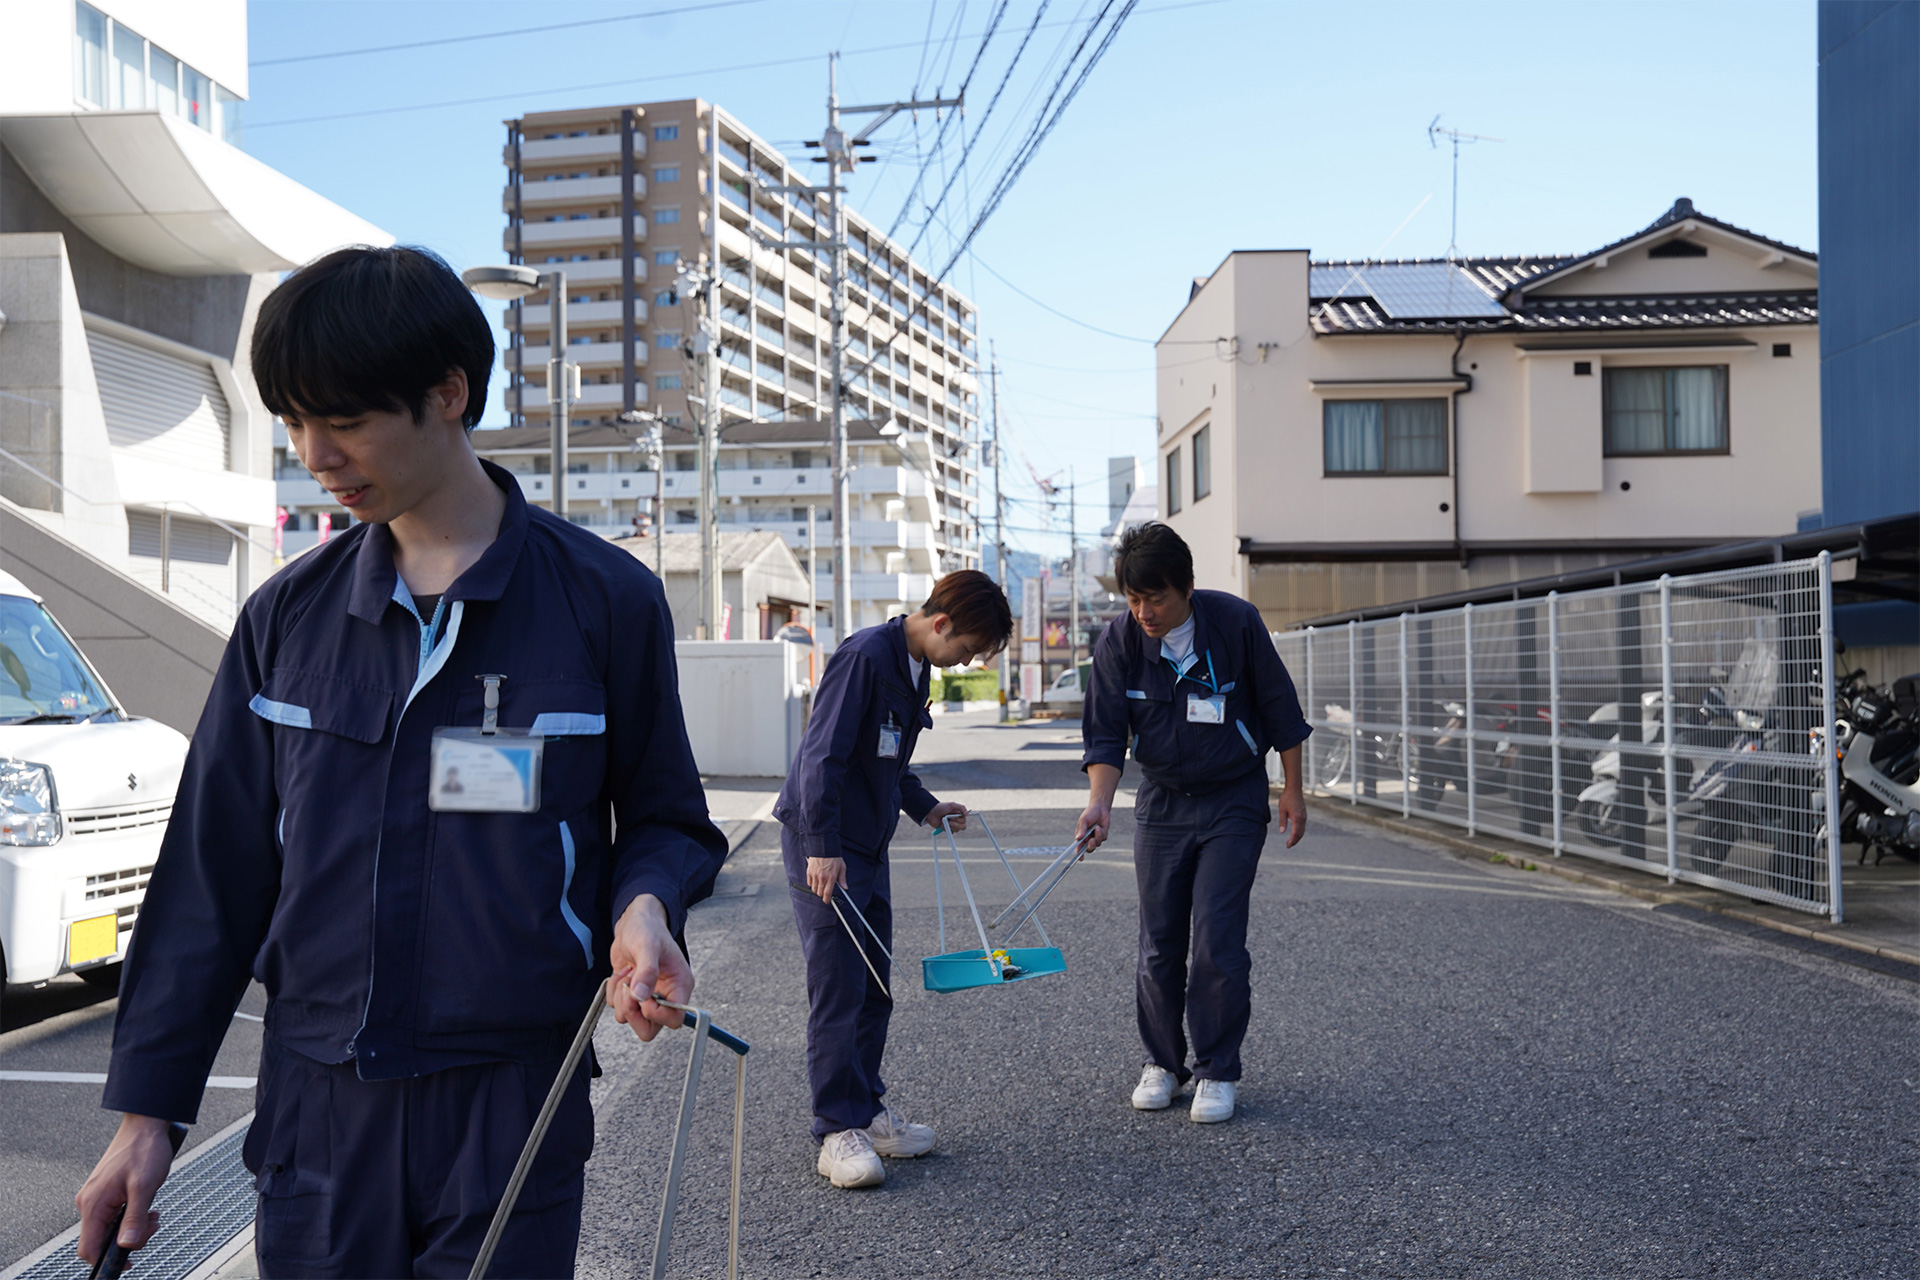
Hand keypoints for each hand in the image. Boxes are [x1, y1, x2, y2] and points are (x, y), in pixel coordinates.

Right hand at [76, 1114, 171, 1264]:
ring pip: (110, 1227)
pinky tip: (147, 1206)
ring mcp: (97, 1196)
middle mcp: (90, 1202)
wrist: (145, 1124)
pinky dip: (131, 1215)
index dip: (106, 1261)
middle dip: (129, 1239)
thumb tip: (126, 1245)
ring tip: (153, 1214)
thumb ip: (134, 1218)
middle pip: (102, 1239)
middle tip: (152, 1225)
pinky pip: (114, 1214)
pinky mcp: (106, 1191)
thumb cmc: (144, 1149)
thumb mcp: (144, 1186)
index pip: (88, 1248)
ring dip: (133, 1226)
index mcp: (93, 1204)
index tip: (128, 1262)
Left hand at [608, 894, 688, 1041]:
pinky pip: (617, 1007)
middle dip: (633, 1013)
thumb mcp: (648, 946)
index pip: (675, 1019)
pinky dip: (614, 991)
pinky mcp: (632, 996)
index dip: (657, 1014)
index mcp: (680, 986)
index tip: (642, 997)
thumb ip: (646, 971)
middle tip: (628, 991)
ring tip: (627, 972)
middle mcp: (666, 996)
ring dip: (621, 997)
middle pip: (650, 1029)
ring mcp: (648, 998)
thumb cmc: (648, 929)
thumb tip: (641, 996)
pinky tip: (623, 972)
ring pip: (629, 1018)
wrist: (633, 923)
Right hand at [806, 856, 846, 902]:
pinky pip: (809, 883)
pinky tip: (816, 880)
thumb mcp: (842, 867)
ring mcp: (815, 875)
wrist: (823, 847)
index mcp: (831, 877)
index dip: (827, 899)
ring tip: (821, 885)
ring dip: (817, 889)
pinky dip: (812, 884)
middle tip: (825, 891)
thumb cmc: (834, 857)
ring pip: (814, 889)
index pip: (827, 893)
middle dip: (822, 894)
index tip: (827, 901)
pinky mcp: (809, 872)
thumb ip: (842, 878)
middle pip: (820, 893)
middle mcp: (822, 877)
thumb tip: (845, 887)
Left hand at [924, 801, 967, 832]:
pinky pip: (950, 832)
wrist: (931, 812)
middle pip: (963, 827)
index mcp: (959, 814)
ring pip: (957, 830)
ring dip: (950, 826)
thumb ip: (961, 808)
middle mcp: (957, 820)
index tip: (952, 817)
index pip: (964, 821)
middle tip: (949, 821)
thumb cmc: (941, 807)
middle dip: (955, 824)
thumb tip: (968, 814)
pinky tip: (941, 825)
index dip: (959, 820)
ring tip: (943, 822)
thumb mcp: (952, 805)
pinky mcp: (947, 829)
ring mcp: (952, 825)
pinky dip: (946, 829)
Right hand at [1076, 801, 1110, 853]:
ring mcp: (1096, 837)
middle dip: (1091, 846)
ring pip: (1097, 844)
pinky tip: (1100, 826)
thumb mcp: (1084, 820)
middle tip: (1091, 840)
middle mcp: (1088, 838)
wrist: (1100, 808)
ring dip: (1097, 836)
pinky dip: (1102, 833)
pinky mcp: (1103, 835)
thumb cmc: (1089, 813)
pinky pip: (1103, 838)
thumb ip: (1081, 830)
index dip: (1079, 854)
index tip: (1080, 859)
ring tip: (1097, 827)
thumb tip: (1078, 838)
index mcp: (1080, 836)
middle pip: (1089, 849)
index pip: (1079, 848)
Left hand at [1277, 786, 1306, 848]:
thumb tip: (1282, 832)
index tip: (1287, 846)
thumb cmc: (1287, 798)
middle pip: (1300, 834)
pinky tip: (1294, 833)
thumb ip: (1282, 821)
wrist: (1294, 789)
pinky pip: (1303, 826)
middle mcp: (1302, 818)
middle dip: (1295, 841)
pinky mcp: (1304, 814)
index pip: (1295, 833)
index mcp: (1297, 818)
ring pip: (1302, 830)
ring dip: (1297, 837)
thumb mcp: (1282, 810)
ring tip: (1291, 841)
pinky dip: (1299, 831)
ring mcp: (1304, 816)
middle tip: (1288, 845)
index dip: (1292, 841)